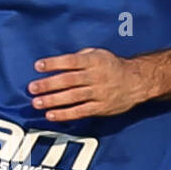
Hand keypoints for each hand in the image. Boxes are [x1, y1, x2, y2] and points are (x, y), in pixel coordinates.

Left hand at [27, 48, 149, 120]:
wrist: (137, 82)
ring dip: (52, 100)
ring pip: (72, 97)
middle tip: (32, 88)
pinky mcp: (100, 108)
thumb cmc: (113, 66)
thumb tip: (60, 62)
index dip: (54, 63)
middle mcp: (96, 77)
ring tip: (37, 102)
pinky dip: (65, 114)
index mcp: (94, 61)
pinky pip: (80, 112)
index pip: (71, 61)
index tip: (38, 66)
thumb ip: (80, 57)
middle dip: (48, 84)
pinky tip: (51, 115)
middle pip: (68, 81)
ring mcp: (98, 93)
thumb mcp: (99, 54)